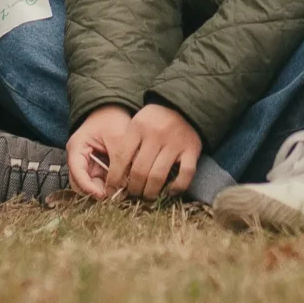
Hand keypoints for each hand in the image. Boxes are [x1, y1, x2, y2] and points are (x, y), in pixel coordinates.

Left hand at [66, 103, 200, 200]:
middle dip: (133, 189)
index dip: (114, 179)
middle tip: (132, 195)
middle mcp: (156, 134)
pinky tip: (170, 191)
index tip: (112, 191)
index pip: (121, 158)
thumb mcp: (136, 125)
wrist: (183, 106)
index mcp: (138, 127)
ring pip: (158, 176)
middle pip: (139, 171)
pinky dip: (177, 187)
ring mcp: (175, 142)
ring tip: (147, 196)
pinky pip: (185, 174)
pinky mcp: (192, 149)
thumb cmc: (154, 120)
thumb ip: (127, 146)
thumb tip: (116, 178)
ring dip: (150, 192)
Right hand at [66, 106, 135, 197]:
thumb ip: (119, 160)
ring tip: (122, 190)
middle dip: (98, 192)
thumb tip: (124, 185)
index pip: (77, 174)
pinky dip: (111, 185)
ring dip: (105, 190)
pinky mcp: (97, 169)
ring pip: (92, 187)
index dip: (88, 187)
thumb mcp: (117, 137)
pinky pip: (102, 183)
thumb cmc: (112, 120)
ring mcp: (87, 166)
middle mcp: (78, 160)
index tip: (103, 195)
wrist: (113, 110)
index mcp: (76, 149)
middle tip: (116, 195)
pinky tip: (123, 185)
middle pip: (82, 185)